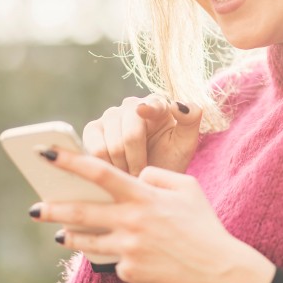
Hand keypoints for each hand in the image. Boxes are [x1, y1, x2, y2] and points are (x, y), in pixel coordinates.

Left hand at [31, 151, 274, 282]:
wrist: (219, 270)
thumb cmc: (204, 225)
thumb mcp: (188, 187)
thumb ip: (157, 175)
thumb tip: (135, 176)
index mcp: (145, 196)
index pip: (100, 172)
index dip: (70, 161)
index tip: (46, 153)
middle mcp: (132, 221)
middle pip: (81, 212)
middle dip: (53, 208)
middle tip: (32, 208)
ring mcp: (129, 249)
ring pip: (88, 241)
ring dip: (70, 236)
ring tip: (60, 234)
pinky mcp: (130, 272)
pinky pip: (116, 261)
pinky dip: (120, 256)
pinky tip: (137, 257)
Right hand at [82, 96, 201, 175]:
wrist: (150, 179)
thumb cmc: (170, 159)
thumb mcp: (186, 142)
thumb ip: (190, 119)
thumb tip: (177, 104)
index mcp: (156, 104)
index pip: (150, 105)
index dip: (147, 109)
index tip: (144, 111)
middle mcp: (131, 105)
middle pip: (129, 134)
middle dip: (137, 161)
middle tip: (143, 175)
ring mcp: (110, 116)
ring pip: (111, 145)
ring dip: (122, 167)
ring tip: (132, 175)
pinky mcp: (93, 129)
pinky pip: (93, 149)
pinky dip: (105, 166)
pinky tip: (116, 171)